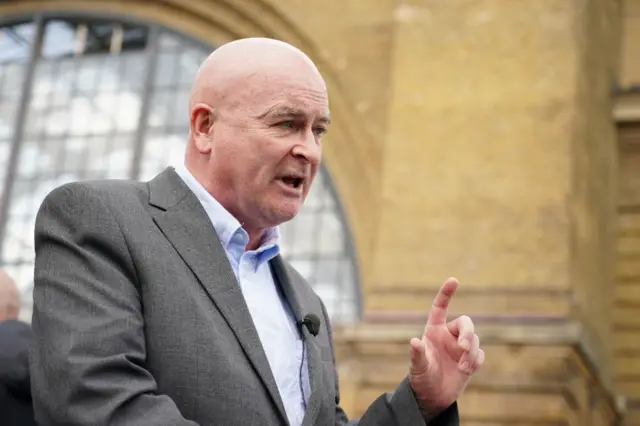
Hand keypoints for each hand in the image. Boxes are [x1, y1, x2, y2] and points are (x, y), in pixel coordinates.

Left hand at [408, 277, 483, 410]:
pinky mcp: (470, 360)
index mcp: (434, 331)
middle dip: (468, 332)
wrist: (432, 397)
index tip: (454, 280)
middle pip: (466, 323)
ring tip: (462, 367)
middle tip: (463, 346)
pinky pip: (480, 354)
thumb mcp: (417, 367)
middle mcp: (448, 335)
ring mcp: (460, 347)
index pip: (440, 307)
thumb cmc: (421, 378)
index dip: (446, 293)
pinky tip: (467, 369)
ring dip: (471, 352)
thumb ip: (417, 355)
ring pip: (475, 339)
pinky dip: (476, 360)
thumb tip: (413, 342)